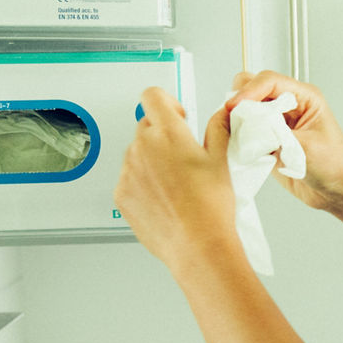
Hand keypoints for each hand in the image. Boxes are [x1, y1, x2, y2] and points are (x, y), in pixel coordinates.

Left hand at [115, 88, 240, 272]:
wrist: (196, 246)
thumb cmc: (211, 208)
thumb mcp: (221, 162)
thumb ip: (218, 129)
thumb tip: (221, 114)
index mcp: (168, 134)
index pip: (152, 96)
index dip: (166, 102)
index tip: (177, 116)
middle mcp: (142, 147)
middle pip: (146, 126)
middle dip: (162, 135)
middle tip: (183, 157)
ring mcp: (128, 171)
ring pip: (137, 153)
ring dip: (152, 160)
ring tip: (176, 184)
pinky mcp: (121, 193)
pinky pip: (129, 178)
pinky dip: (143, 183)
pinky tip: (165, 199)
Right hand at [225, 71, 342, 211]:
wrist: (337, 192)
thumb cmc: (335, 166)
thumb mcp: (307, 148)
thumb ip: (277, 135)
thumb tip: (249, 128)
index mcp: (305, 97)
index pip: (269, 81)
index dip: (249, 91)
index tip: (235, 107)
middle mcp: (289, 105)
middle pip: (253, 88)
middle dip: (240, 100)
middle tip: (232, 119)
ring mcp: (276, 122)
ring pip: (246, 108)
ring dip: (237, 119)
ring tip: (236, 134)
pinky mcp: (267, 139)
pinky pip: (245, 130)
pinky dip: (238, 135)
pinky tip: (241, 146)